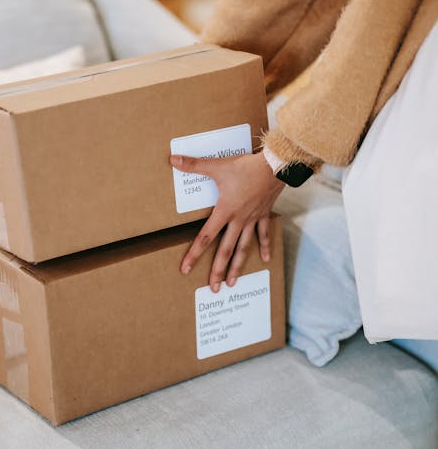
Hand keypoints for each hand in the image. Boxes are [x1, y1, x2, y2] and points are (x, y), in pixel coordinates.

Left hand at [169, 151, 284, 292]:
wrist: (275, 166)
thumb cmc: (246, 167)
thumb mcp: (217, 166)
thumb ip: (194, 165)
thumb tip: (173, 160)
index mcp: (225, 211)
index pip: (206, 237)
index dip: (194, 254)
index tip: (186, 269)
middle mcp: (239, 220)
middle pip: (226, 250)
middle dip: (218, 270)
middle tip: (214, 288)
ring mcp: (253, 219)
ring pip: (244, 248)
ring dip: (238, 266)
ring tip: (232, 283)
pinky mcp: (264, 214)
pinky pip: (264, 234)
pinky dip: (264, 247)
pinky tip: (265, 260)